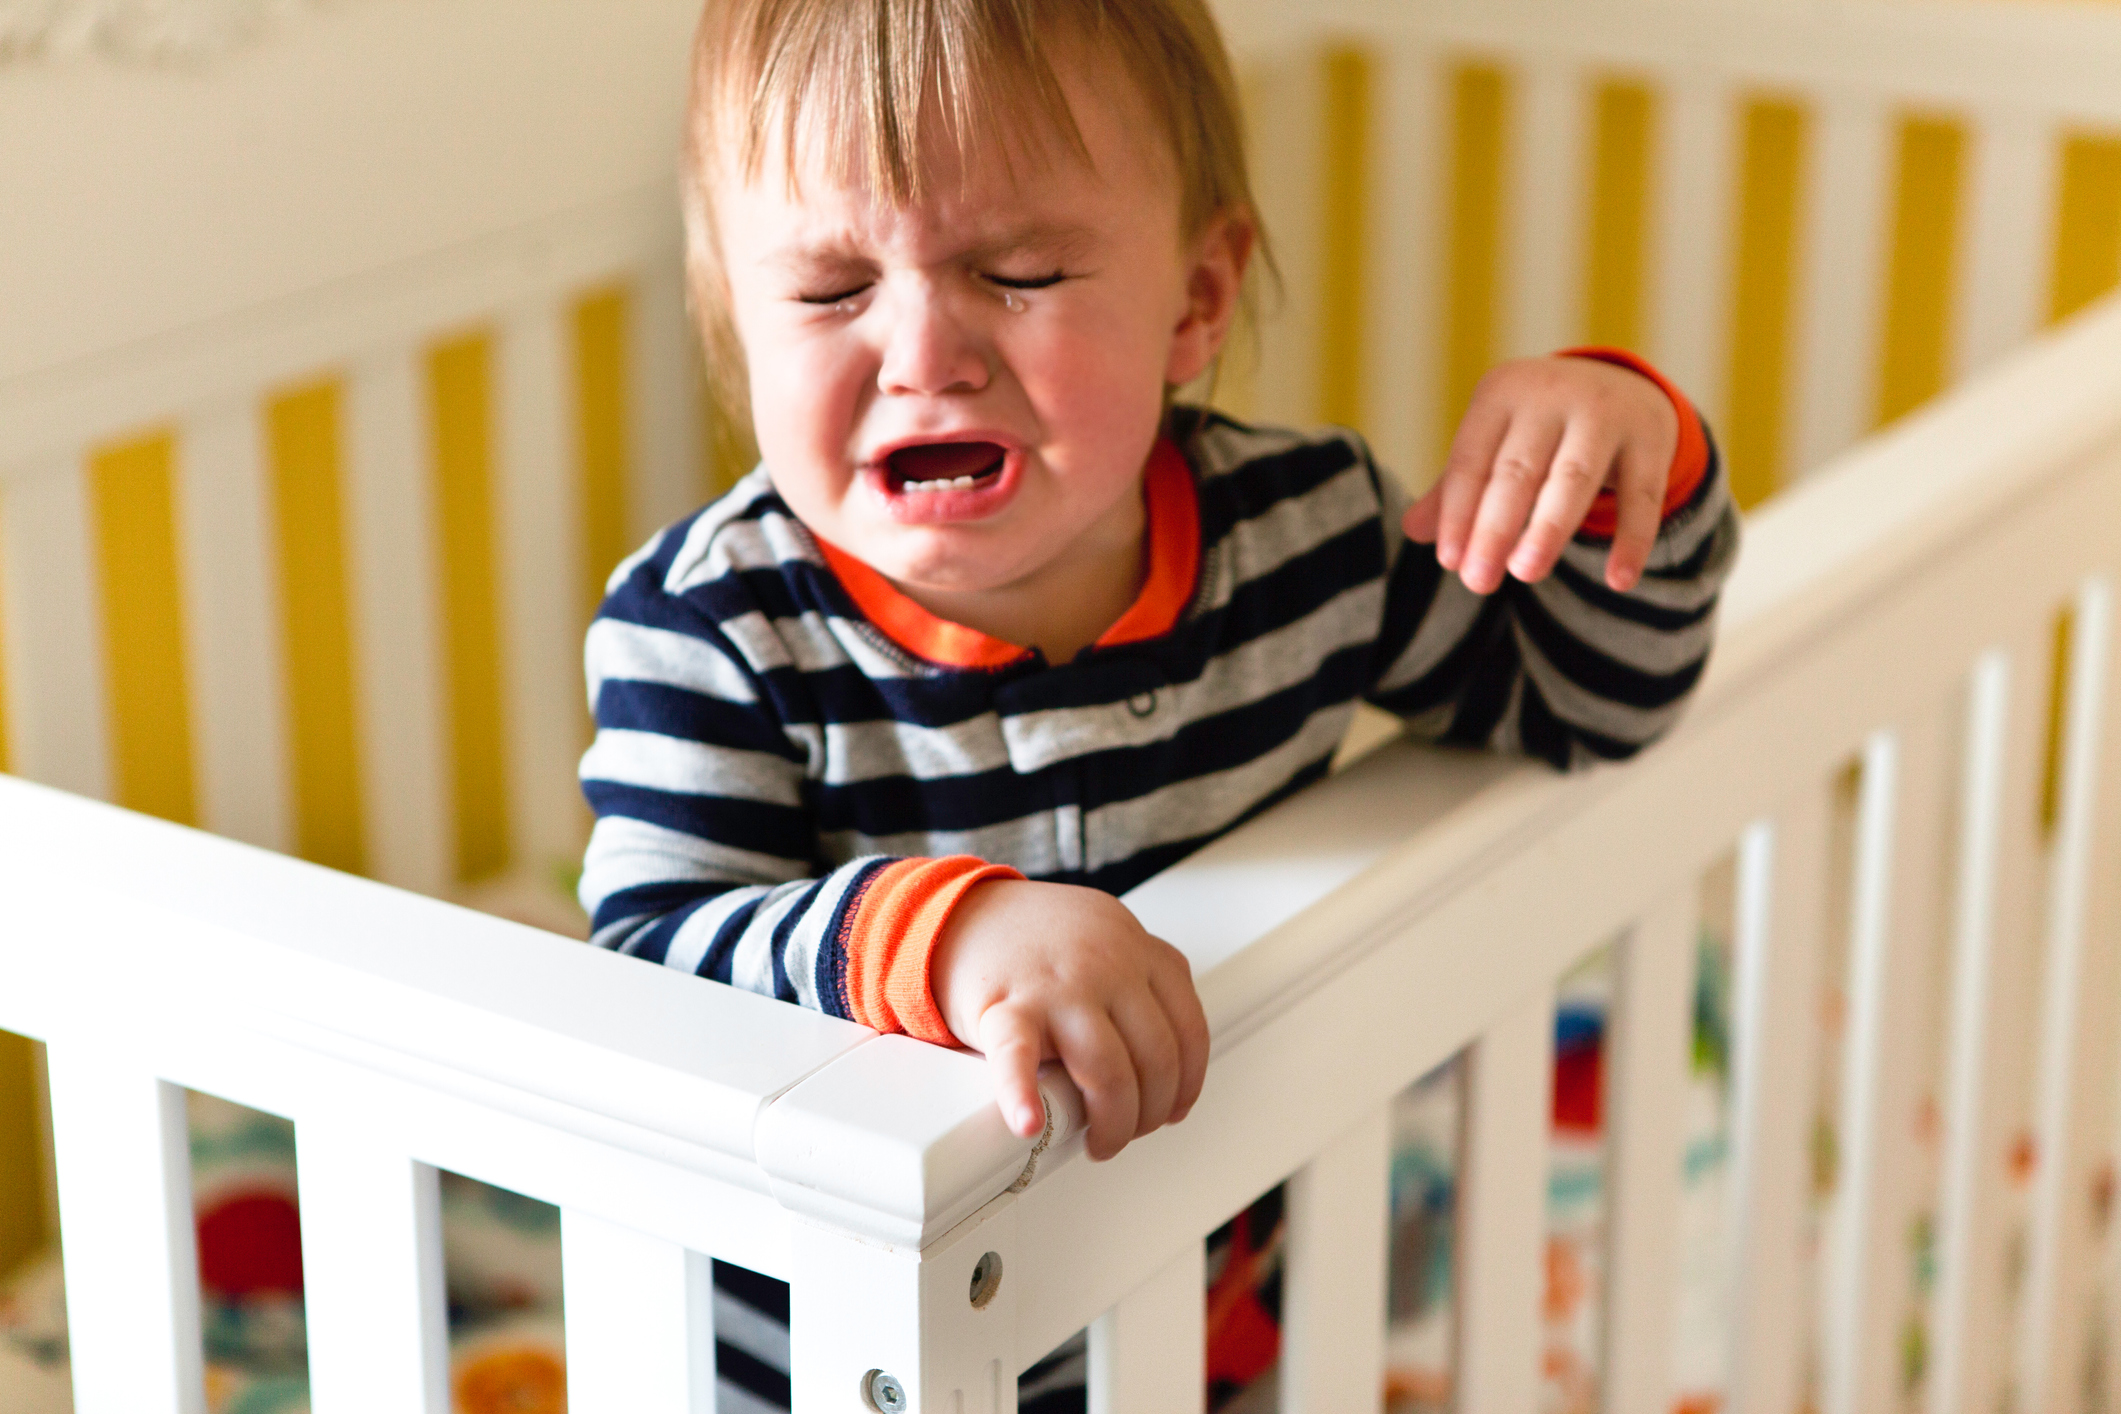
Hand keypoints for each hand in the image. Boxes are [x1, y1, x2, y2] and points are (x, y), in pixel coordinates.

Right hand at [931, 879, 1210, 1161]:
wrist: (957, 914)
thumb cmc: (1032, 939)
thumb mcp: (1104, 932)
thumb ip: (1141, 975)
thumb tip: (1170, 1054)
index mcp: (1135, 948)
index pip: (1189, 1027)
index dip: (1187, 1081)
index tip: (1174, 1107)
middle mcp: (1106, 964)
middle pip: (1156, 1057)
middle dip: (1149, 1112)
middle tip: (1130, 1129)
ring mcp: (1056, 986)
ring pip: (1109, 1072)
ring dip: (1113, 1125)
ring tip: (1099, 1142)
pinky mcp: (1004, 1008)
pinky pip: (1018, 1060)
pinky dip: (1023, 1097)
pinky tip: (1028, 1123)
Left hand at [1404, 355, 1677, 593]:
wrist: (1620, 384)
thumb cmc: (1537, 428)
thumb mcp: (1494, 443)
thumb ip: (1456, 487)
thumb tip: (1412, 530)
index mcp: (1502, 393)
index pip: (1471, 460)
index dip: (1457, 512)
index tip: (1450, 561)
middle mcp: (1552, 395)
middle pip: (1518, 470)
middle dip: (1495, 528)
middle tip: (1478, 582)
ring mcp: (1605, 413)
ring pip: (1574, 477)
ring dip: (1549, 528)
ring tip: (1525, 572)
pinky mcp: (1651, 439)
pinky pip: (1642, 495)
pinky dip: (1632, 539)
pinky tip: (1619, 581)